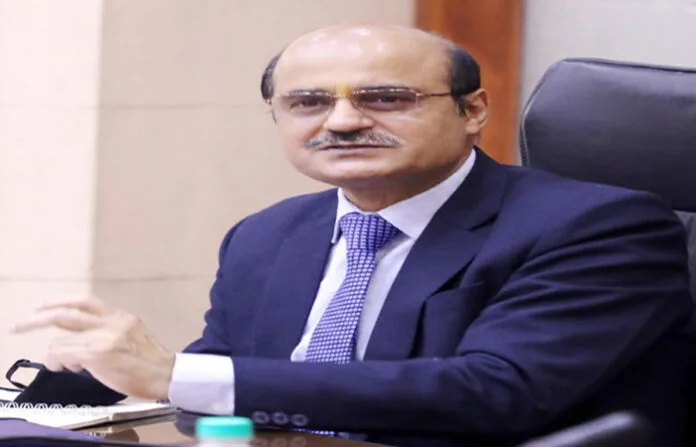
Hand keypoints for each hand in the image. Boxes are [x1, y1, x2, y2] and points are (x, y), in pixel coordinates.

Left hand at [11, 297, 174, 400]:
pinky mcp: (98, 354)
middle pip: (65, 313)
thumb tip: (79, 344)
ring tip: (65, 364)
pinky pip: (65, 354)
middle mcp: (111, 322)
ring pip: (62, 340)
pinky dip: (60, 362)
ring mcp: (104, 337)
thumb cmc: (150, 363)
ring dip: (56, 354)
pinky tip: (69, 368)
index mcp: (120, 317)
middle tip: (20, 324)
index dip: (59, 302)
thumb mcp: (132, 336)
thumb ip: (108, 332)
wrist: (167, 375)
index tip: (42, 306)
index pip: (84, 302)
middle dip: (37, 318)